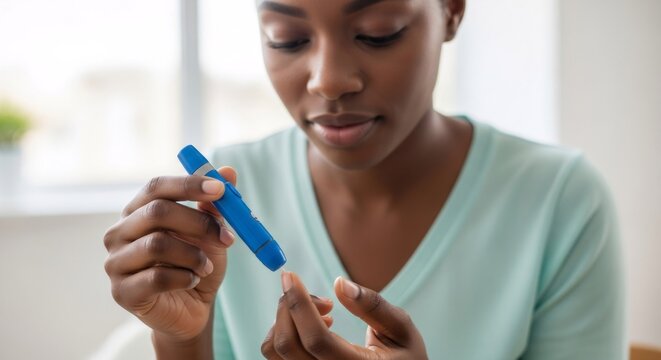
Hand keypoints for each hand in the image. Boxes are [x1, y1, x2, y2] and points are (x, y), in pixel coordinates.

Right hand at [103, 167, 236, 341]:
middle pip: (157, 212)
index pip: (157, 186)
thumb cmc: (197, 264)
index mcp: (139, 210)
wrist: (193, 310)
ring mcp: (116, 262)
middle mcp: (119, 232)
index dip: (188, 184)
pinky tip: (192, 281)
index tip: (219, 189)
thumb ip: (216, 203)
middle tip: (226, 237)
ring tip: (206, 267)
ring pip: (158, 245)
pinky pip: (156, 278)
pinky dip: (184, 278)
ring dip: (194, 255)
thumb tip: (228, 172)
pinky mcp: (122, 292)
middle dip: (198, 223)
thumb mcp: (212, 232)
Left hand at [261, 271, 427, 358]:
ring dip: (287, 319)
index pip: (316, 340)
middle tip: (322, 299)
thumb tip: (340, 284)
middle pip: (287, 344)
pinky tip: (313, 327)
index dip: (299, 303)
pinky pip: (276, 355)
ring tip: (321, 313)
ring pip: (275, 350)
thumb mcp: (402, 330)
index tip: (291, 276)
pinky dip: (285, 331)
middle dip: (291, 306)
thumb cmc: (403, 358)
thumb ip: (374, 306)